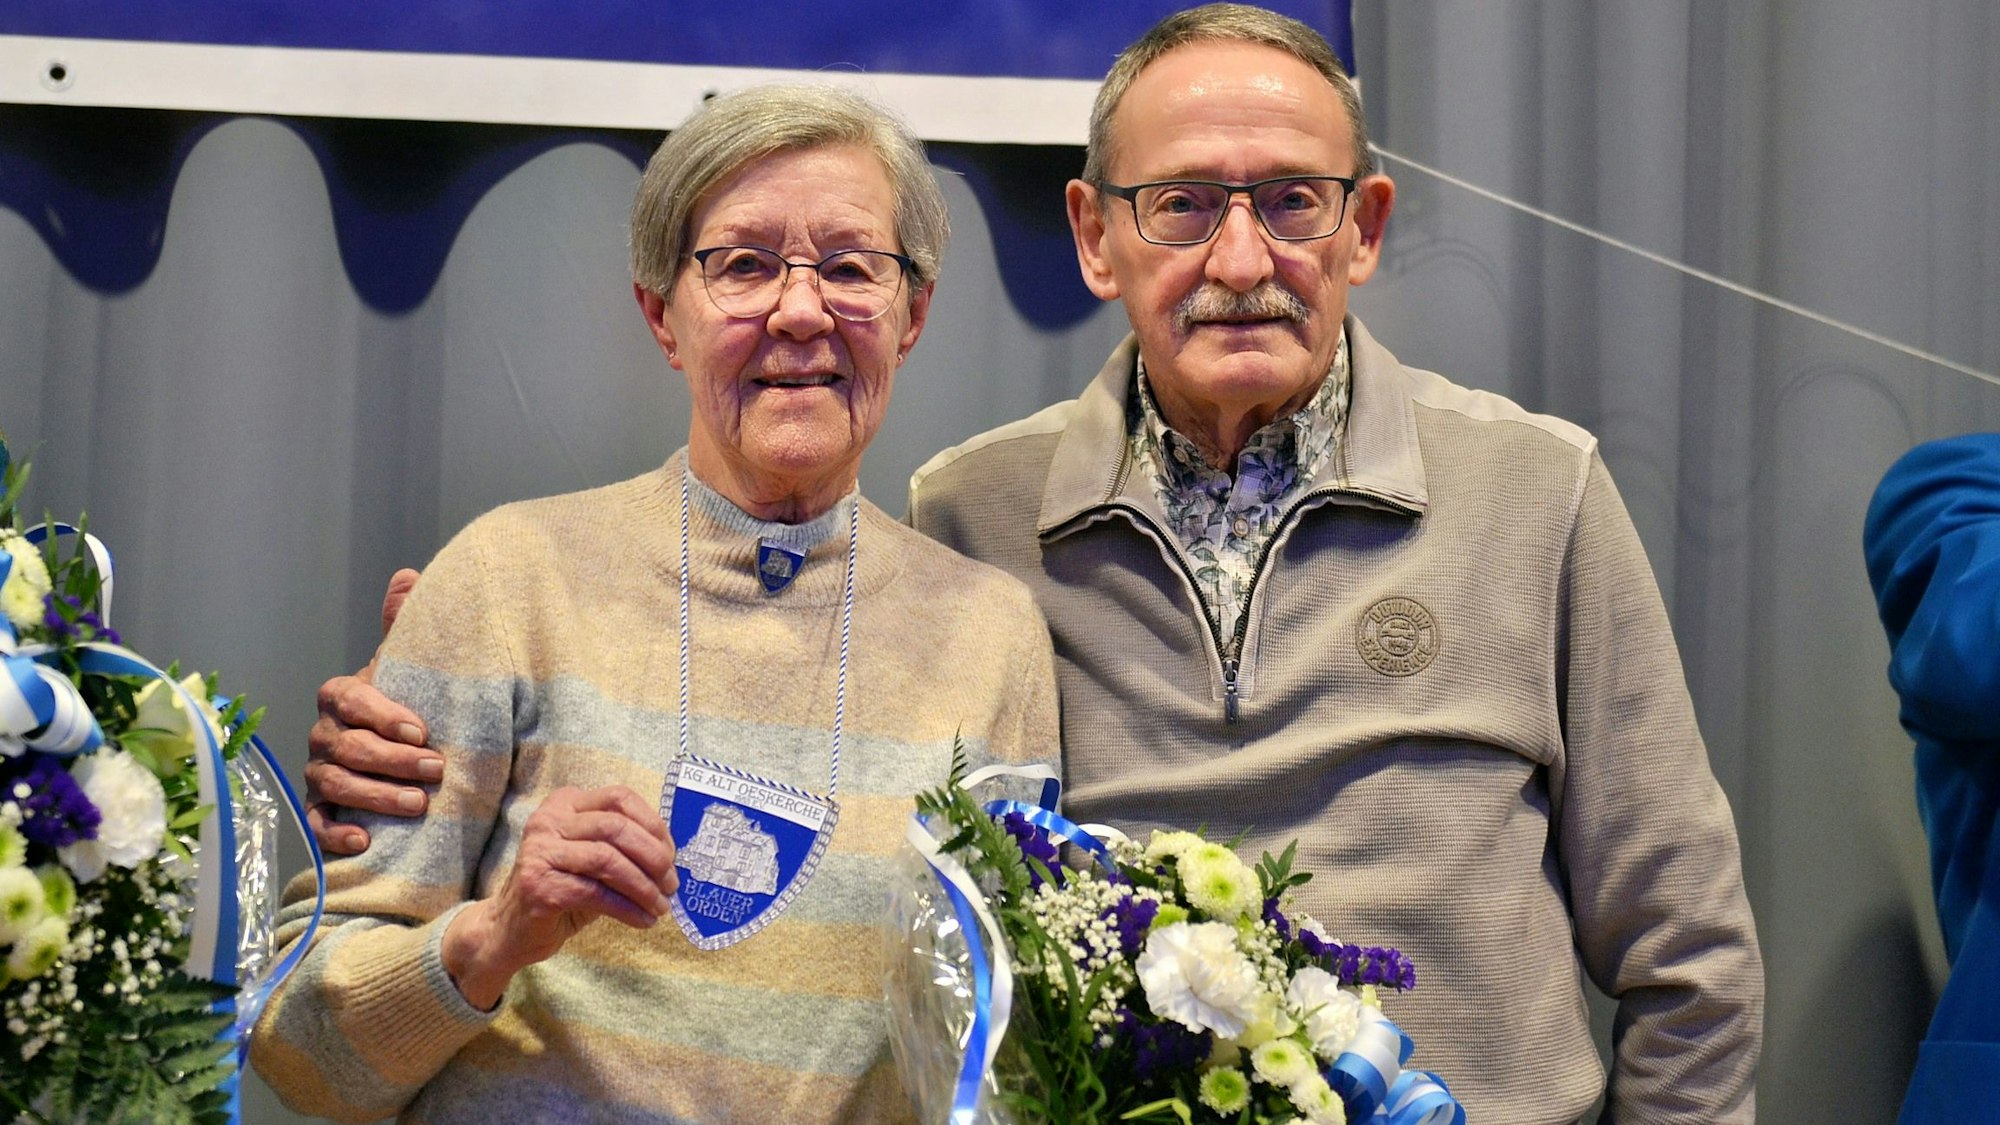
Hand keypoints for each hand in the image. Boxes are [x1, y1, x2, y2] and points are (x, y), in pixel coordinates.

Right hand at [306, 568, 440, 855]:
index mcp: (342, 695)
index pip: (351, 700)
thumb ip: (407, 624)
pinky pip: (316, 824)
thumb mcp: (412, 664)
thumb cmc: (410, 702)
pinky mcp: (320, 809)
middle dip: (392, 760)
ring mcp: (319, 772)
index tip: (422, 731)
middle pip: (346, 747)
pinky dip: (336, 834)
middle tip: (437, 771)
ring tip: (417, 806)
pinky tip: (366, 841)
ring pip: (335, 785)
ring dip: (375, 796)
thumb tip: (409, 576)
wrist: (405, 749)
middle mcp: (324, 734)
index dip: (383, 715)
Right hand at [442, 786, 678, 1008]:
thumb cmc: (562, 891)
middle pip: (616, 827)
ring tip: (660, 906)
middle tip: (671, 885)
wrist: (511, 930)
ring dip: (643, 886)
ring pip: (608, 860)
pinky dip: (627, 908)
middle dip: (653, 857)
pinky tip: (642, 920)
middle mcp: (549, 821)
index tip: (671, 856)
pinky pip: (597, 893)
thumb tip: (671, 855)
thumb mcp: (595, 861)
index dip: (653, 825)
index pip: (620, 798)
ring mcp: (540, 851)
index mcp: (565, 804)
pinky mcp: (540, 886)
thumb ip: (625, 848)